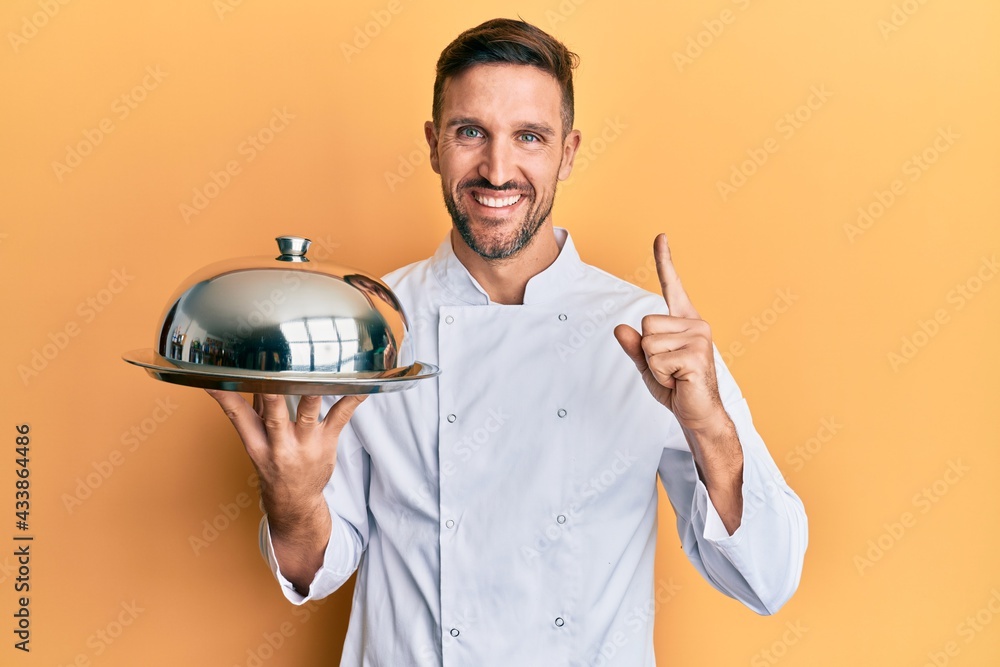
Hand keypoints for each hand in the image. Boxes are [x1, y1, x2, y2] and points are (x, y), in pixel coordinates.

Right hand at [205, 390, 365, 589]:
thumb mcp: (255, 441)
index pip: (237, 415)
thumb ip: (253, 409)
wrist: (294, 501)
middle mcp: (279, 444)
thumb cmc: (274, 463)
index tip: (214, 377)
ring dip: (313, 392)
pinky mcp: (327, 443)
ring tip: (319, 370)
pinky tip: (362, 385)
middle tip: (271, 371)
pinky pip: (340, 418)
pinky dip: (351, 400)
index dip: (224, 396)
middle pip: (274, 415)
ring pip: (308, 414)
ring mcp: (305, 444)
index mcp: (256, 442)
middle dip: (272, 394)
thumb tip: (250, 375)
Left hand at [613, 234, 725, 432]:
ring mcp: (699, 338)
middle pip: (645, 323)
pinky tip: (679, 381)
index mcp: (685, 321)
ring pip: (648, 342)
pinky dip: (660, 376)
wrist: (699, 414)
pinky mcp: (696, 355)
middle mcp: (696, 324)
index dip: (664, 261)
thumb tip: (619, 328)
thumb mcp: (648, 364)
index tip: (660, 236)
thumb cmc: (676, 387)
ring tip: (674, 376)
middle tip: (669, 369)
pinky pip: (655, 359)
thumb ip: (634, 346)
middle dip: (648, 352)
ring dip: (654, 366)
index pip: (672, 286)